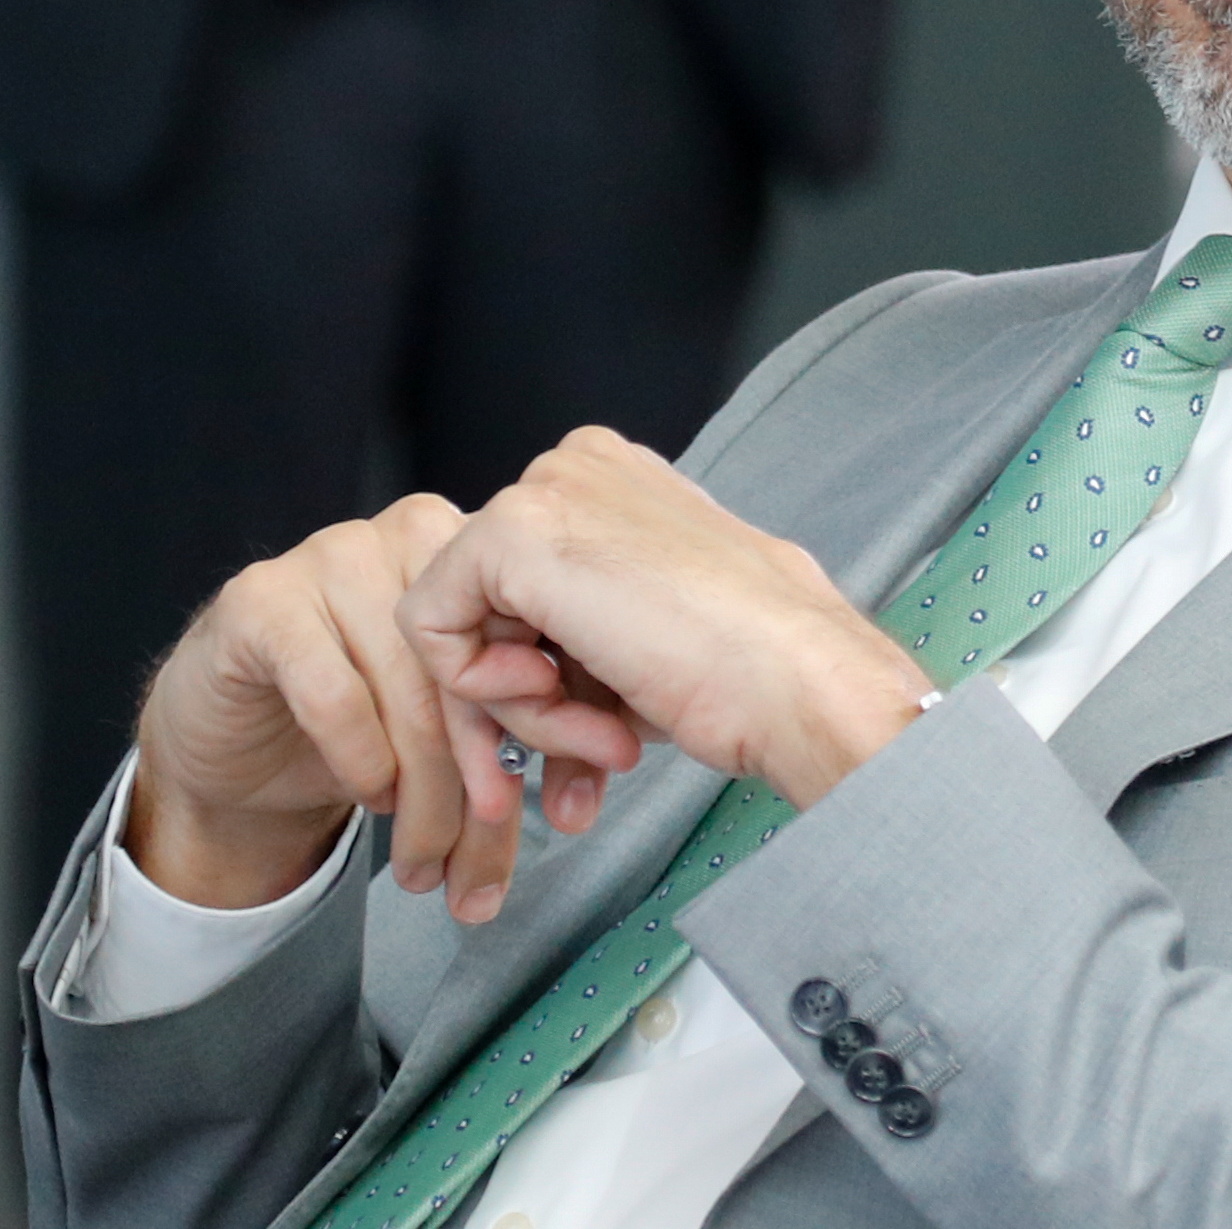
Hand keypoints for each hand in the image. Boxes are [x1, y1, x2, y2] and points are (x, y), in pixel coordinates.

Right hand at [128, 496, 607, 922]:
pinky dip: (361, 759)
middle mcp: (408, 536)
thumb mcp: (448, 734)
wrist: (232, 738)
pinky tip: (370, 796)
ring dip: (425, 800)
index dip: (554, 734)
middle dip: (485, 790)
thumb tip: (582, 799)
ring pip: (409, 693)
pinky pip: (334, 691)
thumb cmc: (351, 727)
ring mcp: (330, 558)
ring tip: (424, 865)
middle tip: (481, 873)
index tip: (575, 808)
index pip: (529, 645)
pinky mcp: (261, 600)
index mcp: (471, 554)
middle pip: (471, 675)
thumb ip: (511, 744)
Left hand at [395, 429, 933, 820]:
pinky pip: (434, 629)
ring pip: (464, 624)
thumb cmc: (752, 670)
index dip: (550, 678)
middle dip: (532, 705)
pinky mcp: (511, 533)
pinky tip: (570, 712)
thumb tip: (521, 673)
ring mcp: (542, 492)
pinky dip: (488, 696)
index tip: (604, 729)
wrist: (796, 683)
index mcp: (612, 479)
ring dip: (528, 715)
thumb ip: (578, 634)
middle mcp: (571, 467)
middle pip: (488, 606)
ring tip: (601, 750)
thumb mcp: (646, 634)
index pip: (525, 590)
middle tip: (589, 763)